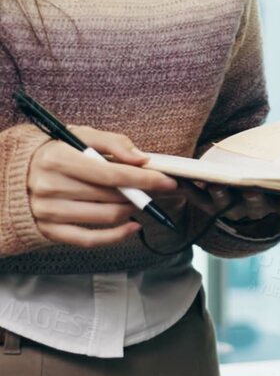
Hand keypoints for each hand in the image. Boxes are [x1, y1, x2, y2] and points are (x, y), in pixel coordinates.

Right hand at [25, 125, 176, 246]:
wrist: (14, 172)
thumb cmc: (55, 151)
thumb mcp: (80, 135)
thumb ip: (113, 142)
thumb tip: (142, 158)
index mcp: (57, 159)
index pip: (111, 174)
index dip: (145, 179)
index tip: (168, 181)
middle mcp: (49, 187)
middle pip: (112, 196)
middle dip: (140, 193)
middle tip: (153, 189)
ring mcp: (48, 212)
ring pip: (107, 217)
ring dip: (130, 210)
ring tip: (135, 200)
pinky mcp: (49, 230)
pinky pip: (90, 240)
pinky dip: (117, 236)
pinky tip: (133, 227)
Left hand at [188, 183, 279, 234]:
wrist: (243, 177)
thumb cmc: (270, 166)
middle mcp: (258, 211)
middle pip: (258, 209)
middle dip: (255, 199)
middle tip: (252, 189)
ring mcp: (234, 209)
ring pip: (229, 207)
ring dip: (222, 196)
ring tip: (216, 184)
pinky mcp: (211, 206)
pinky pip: (201, 201)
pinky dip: (191, 190)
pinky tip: (183, 179)